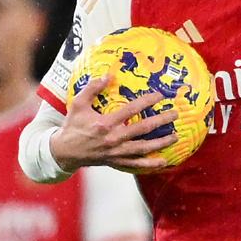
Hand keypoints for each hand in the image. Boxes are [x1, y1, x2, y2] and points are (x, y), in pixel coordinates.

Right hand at [47, 73, 179, 172]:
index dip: (147, 101)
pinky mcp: (116, 162)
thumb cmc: (73, 126)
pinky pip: (136, 165)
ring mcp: (116, 152)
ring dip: (161, 143)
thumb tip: (108, 75)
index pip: (131, 110)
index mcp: (105, 123)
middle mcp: (113, 139)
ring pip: (143, 148)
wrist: (65, 151)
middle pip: (142, 129)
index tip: (159, 95)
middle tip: (175, 114)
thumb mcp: (78, 104)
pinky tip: (163, 162)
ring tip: (175, 136)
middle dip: (161, 121)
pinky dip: (150, 164)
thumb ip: (92, 88)